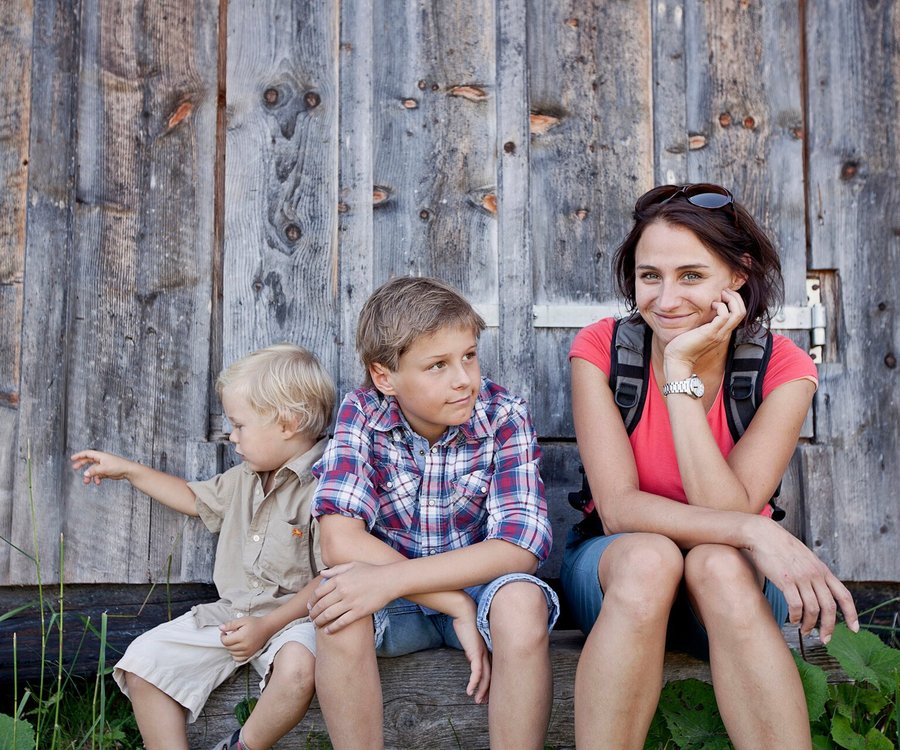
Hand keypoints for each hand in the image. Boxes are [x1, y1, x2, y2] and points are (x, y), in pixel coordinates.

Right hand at [70, 450, 134, 485]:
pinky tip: (98, 483)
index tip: (72, 458)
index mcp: (100, 456)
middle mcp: (101, 460)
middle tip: (75, 468)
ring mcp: (104, 466)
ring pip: (93, 470)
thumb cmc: (117, 466)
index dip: (79, 455)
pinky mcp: (106, 472)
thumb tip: (85, 474)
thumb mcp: (104, 468)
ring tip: (86, 482)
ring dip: (89, 476)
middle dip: (82, 464)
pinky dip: (97, 479)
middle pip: (89, 461)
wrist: (128, 471)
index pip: (87, 453)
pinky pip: (98, 475)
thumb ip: (93, 471)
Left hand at [218, 616, 272, 661]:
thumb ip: (230, 624)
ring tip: (235, 640)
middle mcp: (244, 646)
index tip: (224, 632)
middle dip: (227, 641)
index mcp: (241, 637)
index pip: (225, 641)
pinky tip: (237, 647)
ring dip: (230, 647)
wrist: (267, 628)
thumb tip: (221, 628)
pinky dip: (235, 654)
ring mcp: (247, 652)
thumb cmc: (255, 623)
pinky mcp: (250, 655)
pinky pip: (238, 659)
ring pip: (232, 653)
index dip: (222, 636)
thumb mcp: (242, 620)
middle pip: (228, 647)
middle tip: (231, 634)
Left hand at [308, 562, 393, 632]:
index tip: (310, 606)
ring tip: (316, 625)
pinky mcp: (359, 612)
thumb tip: (322, 573)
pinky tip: (328, 632)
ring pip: (329, 615)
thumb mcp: (353, 565)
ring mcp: (350, 602)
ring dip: (320, 621)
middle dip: (313, 613)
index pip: (319, 592)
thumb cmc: (372, 571)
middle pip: (321, 605)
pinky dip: (332, 628)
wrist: (390, 580)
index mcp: (339, 579)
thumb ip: (336, 570)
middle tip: (311, 618)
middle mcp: (342, 590)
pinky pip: (342, 622)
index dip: (312, 601)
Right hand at [451, 609, 490, 703]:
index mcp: (488, 649)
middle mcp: (488, 652)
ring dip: (481, 690)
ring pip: (486, 677)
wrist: (465, 611)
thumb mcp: (471, 640)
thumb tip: (471, 658)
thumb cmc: (467, 622)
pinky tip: (469, 691)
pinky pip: (476, 672)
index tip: (487, 692)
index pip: (493, 670)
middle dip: (488, 690)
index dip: (491, 682)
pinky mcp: (476, 653)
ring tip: (477, 700)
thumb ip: (473, 649)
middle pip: (492, 676)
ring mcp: (483, 653)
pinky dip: (473, 683)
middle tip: (484, 701)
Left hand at [663, 289, 746, 375]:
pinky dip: (721, 306)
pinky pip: (724, 316)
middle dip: (736, 297)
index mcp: (722, 332)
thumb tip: (704, 309)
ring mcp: (719, 334)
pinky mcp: (711, 333)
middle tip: (725, 291)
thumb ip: (704, 322)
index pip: (739, 315)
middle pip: (742, 312)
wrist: (678, 360)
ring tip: (721, 294)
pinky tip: (712, 304)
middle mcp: (724, 333)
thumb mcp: (698, 330)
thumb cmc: (684, 345)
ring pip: (738, 313)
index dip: (735, 301)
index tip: (724, 294)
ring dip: (731, 299)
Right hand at [746, 517, 858, 643]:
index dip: (852, 614)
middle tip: (825, 639)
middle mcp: (815, 574)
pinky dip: (795, 616)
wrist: (762, 534)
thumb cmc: (781, 546)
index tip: (854, 629)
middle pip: (829, 607)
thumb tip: (819, 590)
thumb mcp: (805, 557)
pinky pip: (795, 605)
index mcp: (822, 570)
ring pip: (813, 609)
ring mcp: (801, 577)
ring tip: (804, 630)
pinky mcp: (785, 581)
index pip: (844, 595)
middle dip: (829, 627)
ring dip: (809, 624)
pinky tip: (792, 619)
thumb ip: (814, 572)